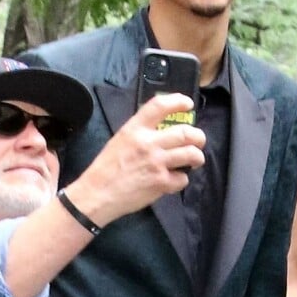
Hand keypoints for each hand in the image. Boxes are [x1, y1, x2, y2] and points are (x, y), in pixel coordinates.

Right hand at [67, 92, 205, 227]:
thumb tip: (162, 131)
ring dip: (197, 158)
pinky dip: (181, 180)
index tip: (187, 104)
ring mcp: (156, 163)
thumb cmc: (106, 168)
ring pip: (191, 154)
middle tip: (198, 141)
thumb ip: (140, 133)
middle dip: (198, 137)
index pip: (160, 106)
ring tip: (194, 160)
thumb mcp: (120, 141)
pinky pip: (183, 179)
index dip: (178, 102)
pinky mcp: (161, 182)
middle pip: (186, 132)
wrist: (97, 194)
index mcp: (135, 129)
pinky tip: (173, 181)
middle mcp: (148, 143)